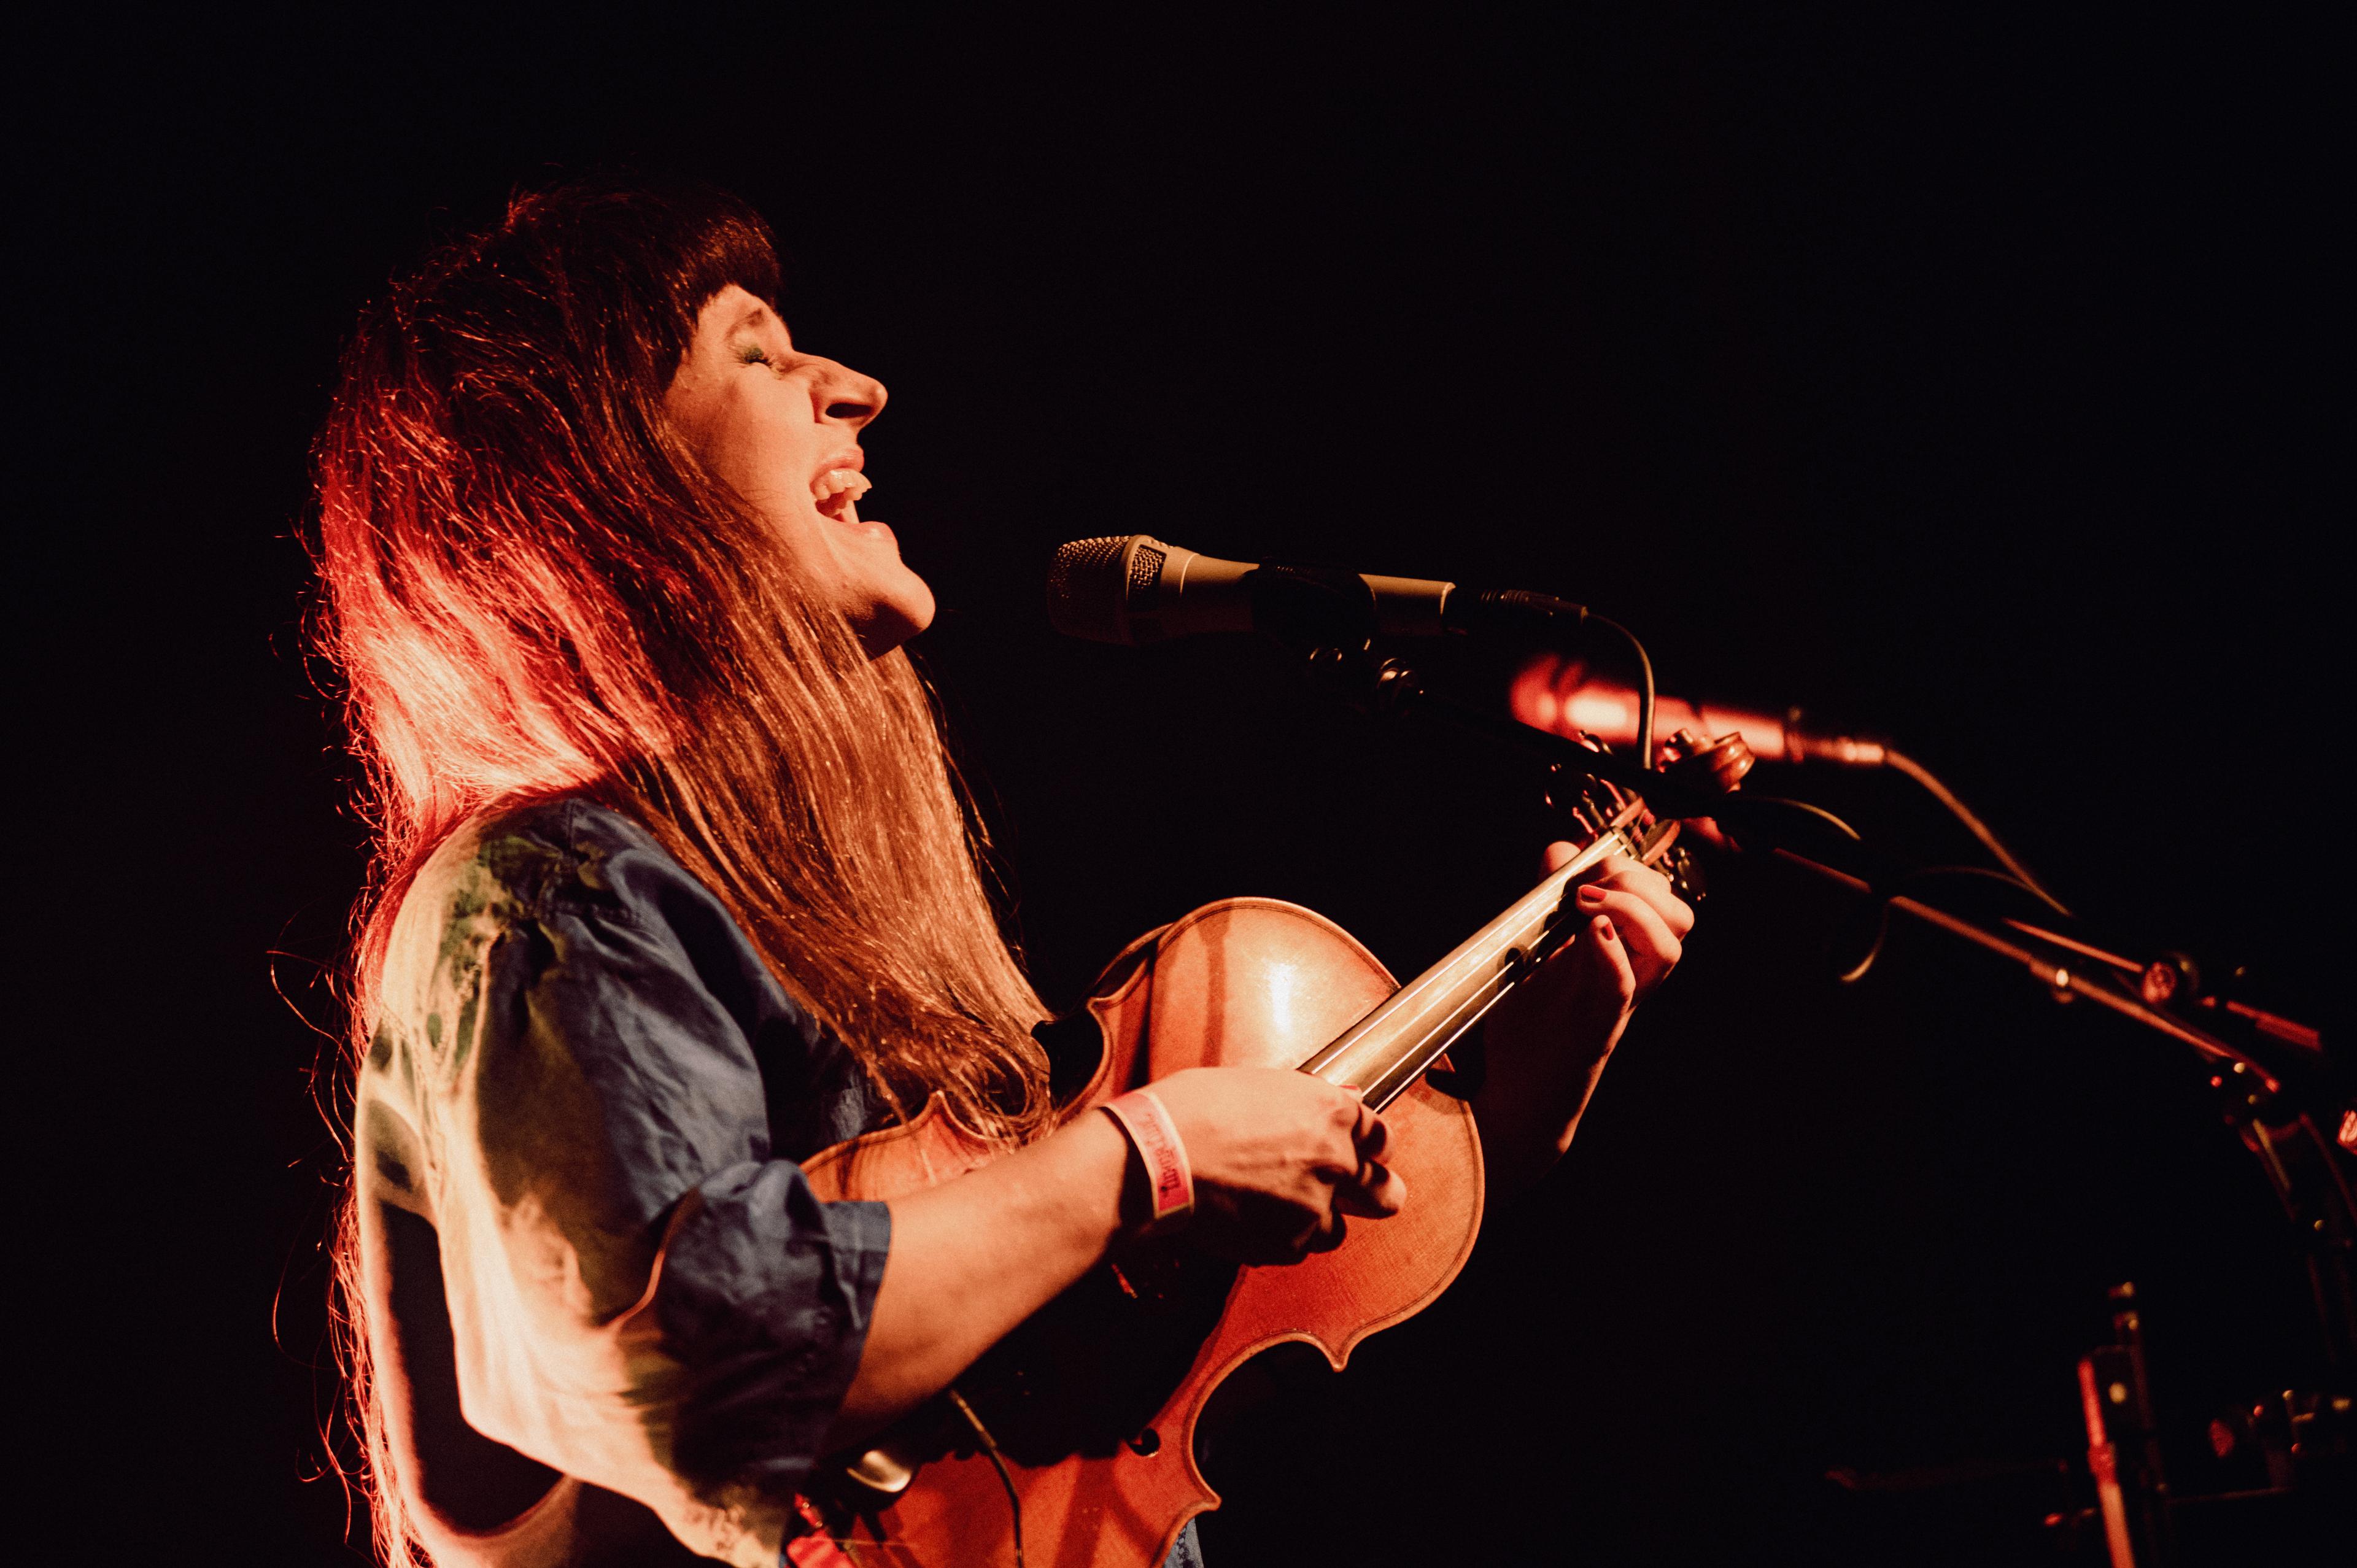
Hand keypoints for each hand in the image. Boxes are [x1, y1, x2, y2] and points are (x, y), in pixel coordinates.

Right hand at [1135, 1066, 1404, 1264]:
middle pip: (1386, 1193)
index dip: (1371, 1147)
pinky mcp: (1288, 1244)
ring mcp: (1314, 1208)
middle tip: (1355, 1194)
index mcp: (1332, 1114)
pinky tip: (1250, 1218)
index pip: (1382, 1138)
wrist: (1160, 1156)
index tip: (1361, 1152)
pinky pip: (1298, 1250)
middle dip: (1374, 1193)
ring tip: (1277, 1207)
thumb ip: (1312, 1099)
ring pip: (1338, 1229)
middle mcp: (1335, 1162)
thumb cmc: (1197, 1109)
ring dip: (1316, 1220)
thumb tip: (1347, 1102)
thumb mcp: (1260, 1085)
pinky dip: (1280, 1239)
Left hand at [1471, 847, 1694, 1196]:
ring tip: (1589, 906)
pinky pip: (1622, 986)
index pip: (1663, 899)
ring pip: (1666, 950)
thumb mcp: (1536, 953)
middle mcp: (1631, 979)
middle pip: (1678, 919)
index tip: (1587, 860)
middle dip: (1638, 883)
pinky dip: (1612, 952)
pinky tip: (1593, 933)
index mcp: (1623, 956)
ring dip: (1632, 912)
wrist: (1518, 1101)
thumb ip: (1550, 903)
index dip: (1636, 868)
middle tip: (1588, 885)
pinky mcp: (1593, 1030)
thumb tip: (1562, 850)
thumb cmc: (1530, 1030)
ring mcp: (1615, 1005)